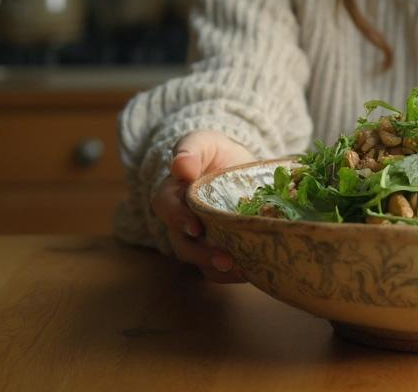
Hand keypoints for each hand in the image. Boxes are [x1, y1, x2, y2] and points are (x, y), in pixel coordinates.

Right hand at [151, 130, 253, 282]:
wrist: (241, 168)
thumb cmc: (216, 154)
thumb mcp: (205, 142)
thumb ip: (191, 149)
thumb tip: (180, 167)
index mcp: (173, 194)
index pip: (166, 207)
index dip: (177, 218)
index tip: (195, 226)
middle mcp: (183, 222)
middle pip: (182, 244)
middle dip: (202, 254)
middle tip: (224, 258)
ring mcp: (201, 240)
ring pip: (200, 262)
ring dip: (219, 268)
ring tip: (242, 270)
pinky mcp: (221, 250)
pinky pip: (219, 270)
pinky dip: (233, 275)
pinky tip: (251, 272)